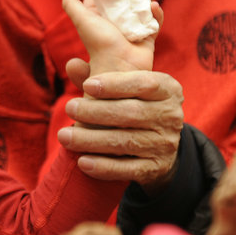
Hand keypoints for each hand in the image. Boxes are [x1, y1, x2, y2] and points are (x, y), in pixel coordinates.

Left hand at [58, 68, 183, 192]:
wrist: (158, 144)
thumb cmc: (133, 104)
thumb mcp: (123, 88)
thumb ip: (98, 75)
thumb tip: (72, 65)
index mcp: (167, 89)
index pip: (144, 83)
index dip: (115, 84)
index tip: (87, 85)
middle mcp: (170, 116)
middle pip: (131, 113)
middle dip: (96, 111)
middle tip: (69, 108)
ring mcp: (165, 144)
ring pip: (125, 142)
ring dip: (92, 140)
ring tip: (65, 136)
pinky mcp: (156, 168)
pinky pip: (128, 169)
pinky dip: (104, 167)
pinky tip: (82, 162)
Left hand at [60, 0, 162, 73]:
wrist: (119, 68)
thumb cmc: (99, 44)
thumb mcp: (82, 20)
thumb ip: (71, 3)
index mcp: (100, 16)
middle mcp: (116, 21)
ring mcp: (133, 28)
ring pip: (142, 6)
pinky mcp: (147, 37)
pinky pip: (154, 22)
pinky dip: (157, 14)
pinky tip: (154, 7)